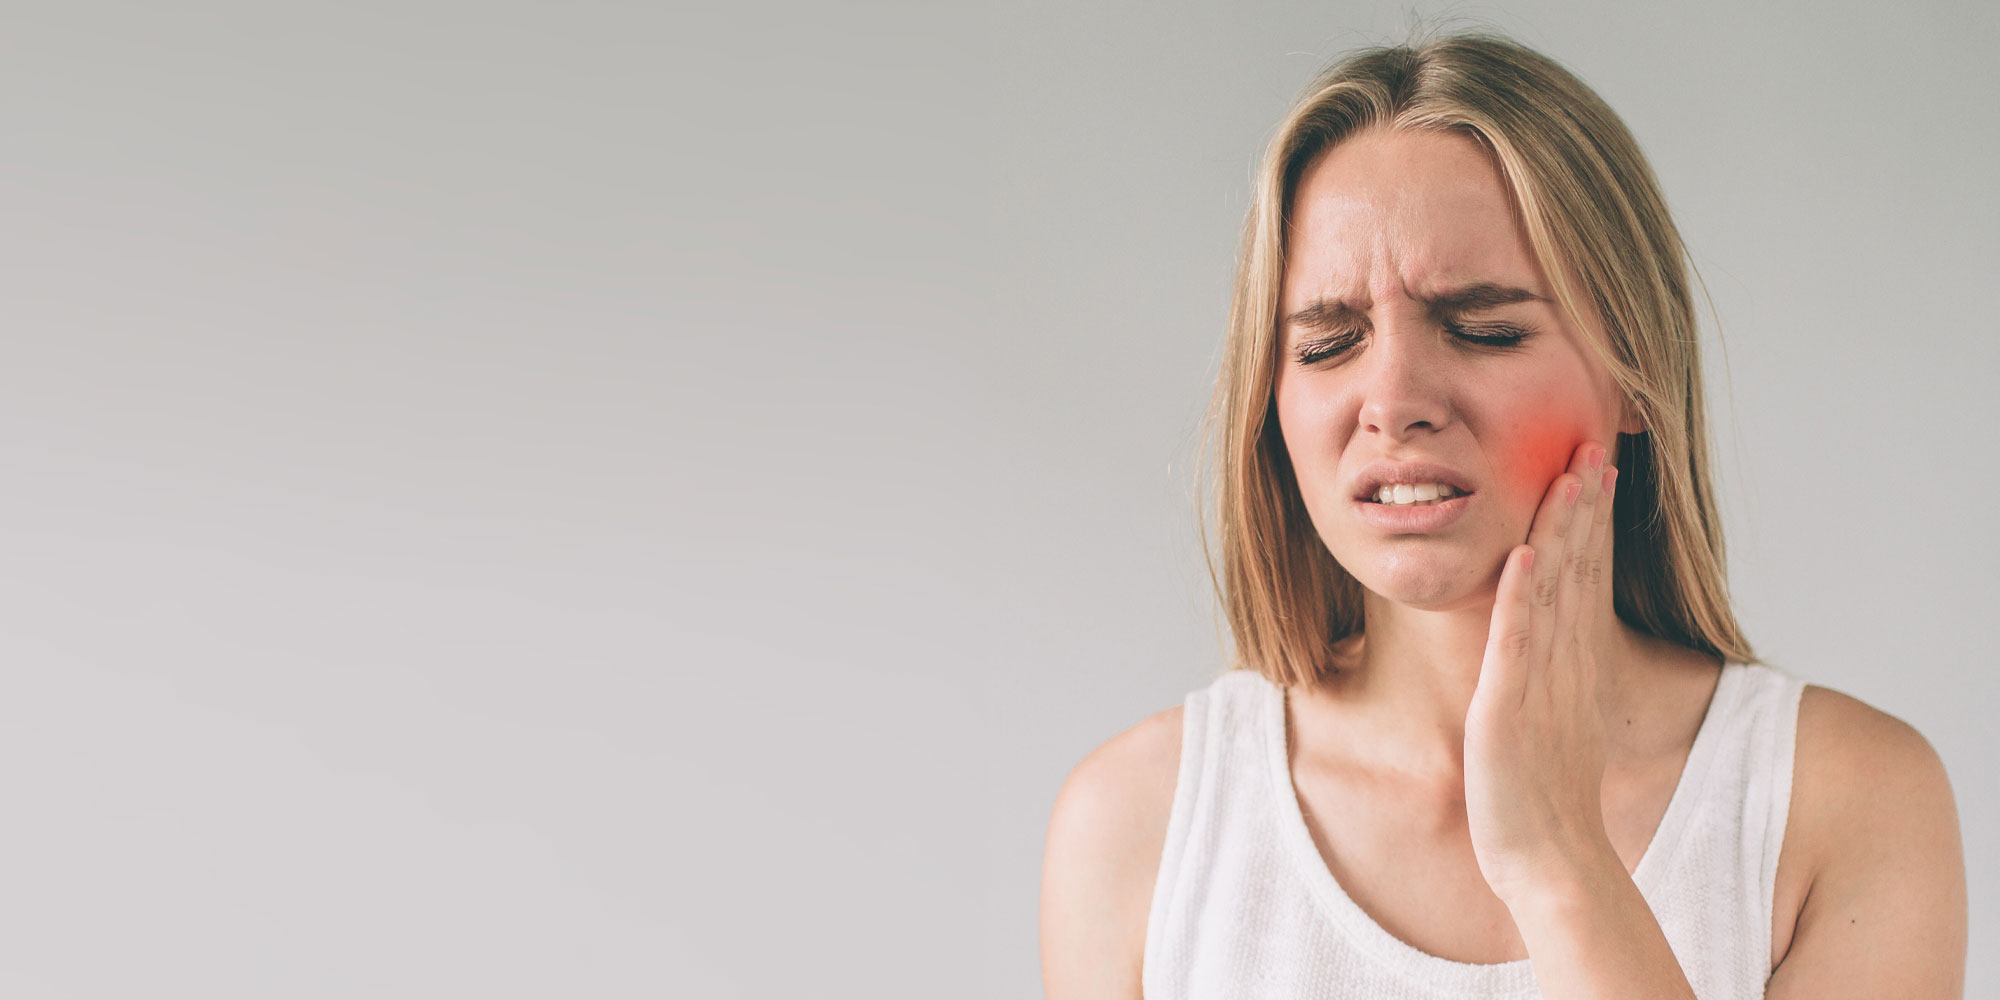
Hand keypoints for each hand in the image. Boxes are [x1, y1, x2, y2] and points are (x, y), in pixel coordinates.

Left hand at [1463, 440, 1620, 906]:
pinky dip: (1522, 598)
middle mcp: (1564, 666)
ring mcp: (1540, 685)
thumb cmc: (1543, 800)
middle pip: (1579, 570)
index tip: (1594, 468)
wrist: (1550, 861)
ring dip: (1562, 531)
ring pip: (1555, 592)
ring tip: (1567, 474)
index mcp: (1572, 665)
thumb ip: (1552, 678)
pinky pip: (1518, 644)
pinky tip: (1527, 553)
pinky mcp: (1508, 709)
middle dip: (1584, 507)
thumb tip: (1548, 645)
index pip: (1586, 578)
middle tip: (1591, 445)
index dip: (1591, 522)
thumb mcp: (1551, 722)